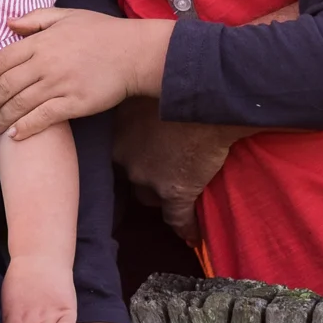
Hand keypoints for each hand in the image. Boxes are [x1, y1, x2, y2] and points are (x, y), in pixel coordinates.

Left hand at [0, 9, 172, 138]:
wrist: (135, 52)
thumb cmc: (101, 32)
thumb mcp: (66, 15)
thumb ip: (34, 19)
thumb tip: (8, 24)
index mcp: (40, 42)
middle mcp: (45, 64)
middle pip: (5, 86)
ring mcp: (60, 85)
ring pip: (20, 105)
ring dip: (2, 119)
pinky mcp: (75, 104)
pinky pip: (43, 118)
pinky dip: (26, 128)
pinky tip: (15, 135)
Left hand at [113, 97, 255, 244]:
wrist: (209, 99)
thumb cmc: (178, 86)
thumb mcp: (145, 90)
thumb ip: (135, 102)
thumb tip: (129, 92)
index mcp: (116, 131)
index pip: (113, 153)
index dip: (127, 154)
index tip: (137, 153)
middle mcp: (125, 157)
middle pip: (129, 175)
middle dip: (142, 174)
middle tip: (159, 166)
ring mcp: (148, 178)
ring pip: (147, 196)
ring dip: (159, 194)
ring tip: (176, 190)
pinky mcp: (176, 192)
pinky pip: (177, 218)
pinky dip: (186, 228)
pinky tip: (192, 237)